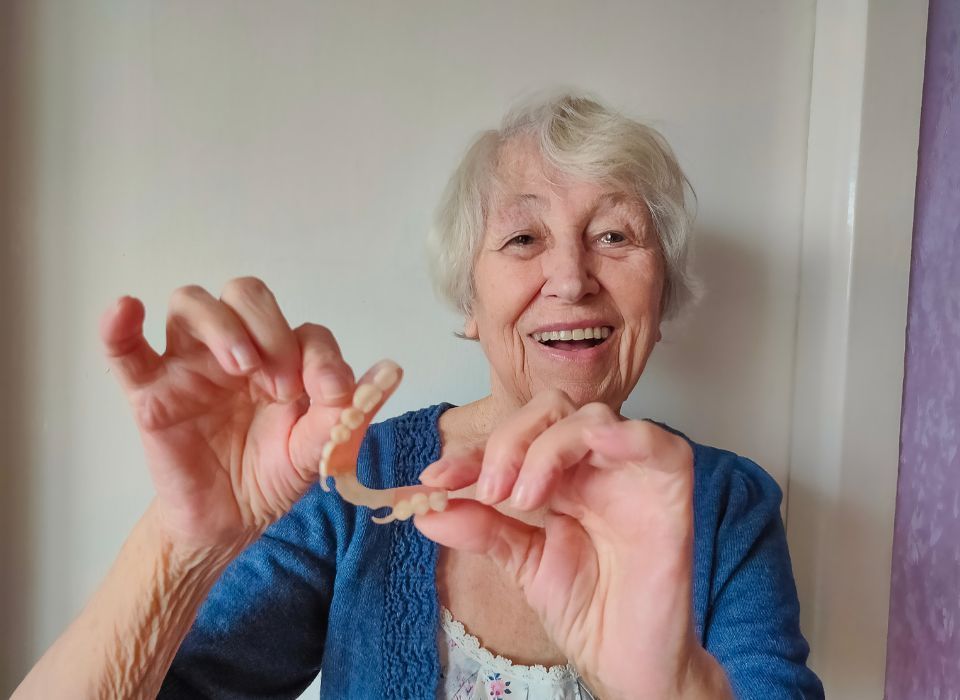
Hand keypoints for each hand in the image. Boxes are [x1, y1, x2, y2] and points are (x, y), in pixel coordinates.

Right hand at [100, 277, 358, 550]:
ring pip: (192, 305)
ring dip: (221, 326)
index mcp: (282, 358)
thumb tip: (392, 370)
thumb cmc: (274, 476)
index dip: (318, 354)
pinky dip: (119, 326)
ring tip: (240, 369)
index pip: (301, 329)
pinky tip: (126, 311)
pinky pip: (125, 349)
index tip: (327, 395)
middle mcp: (237, 350)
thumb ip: (349, 409)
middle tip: (278, 381)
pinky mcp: (151, 392)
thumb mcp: (320, 448)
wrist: (231, 522)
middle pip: (245, 294)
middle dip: (268, 326)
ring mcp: (191, 365)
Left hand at [414, 390, 730, 698]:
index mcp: (561, 477)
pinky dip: (620, 435)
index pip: (514, 443)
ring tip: (525, 497)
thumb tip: (427, 511)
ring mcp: (632, 472)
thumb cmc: (588, 611)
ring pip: (590, 417)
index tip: (433, 481)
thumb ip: (481, 529)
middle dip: (509, 442)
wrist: (627, 660)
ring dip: (547, 446)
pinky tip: (589, 450)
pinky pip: (654, 440)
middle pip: (550, 411)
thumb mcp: (521, 563)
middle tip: (491, 490)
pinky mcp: (669, 485)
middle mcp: (595, 466)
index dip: (471, 455)